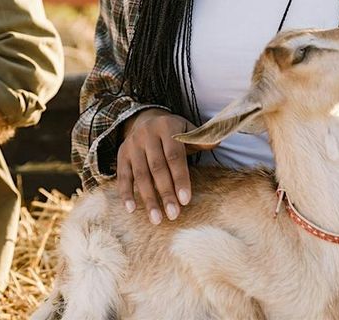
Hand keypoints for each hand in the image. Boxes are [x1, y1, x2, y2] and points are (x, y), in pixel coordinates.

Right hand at [116, 108, 204, 224]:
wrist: (146, 119)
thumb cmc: (174, 131)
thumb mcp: (187, 129)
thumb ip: (200, 138)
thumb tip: (217, 142)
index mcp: (166, 127)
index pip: (174, 156)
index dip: (180, 178)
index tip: (186, 200)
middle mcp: (146, 134)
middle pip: (156, 168)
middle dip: (165, 193)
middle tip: (173, 215)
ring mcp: (132, 145)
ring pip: (140, 175)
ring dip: (148, 198)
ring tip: (156, 219)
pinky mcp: (121, 154)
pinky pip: (122, 176)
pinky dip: (125, 193)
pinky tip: (131, 209)